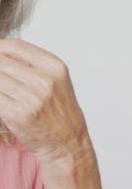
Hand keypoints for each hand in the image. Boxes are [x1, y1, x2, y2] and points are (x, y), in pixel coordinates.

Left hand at [0, 39, 90, 162]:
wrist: (68, 142)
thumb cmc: (60, 113)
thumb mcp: (57, 81)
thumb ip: (33, 65)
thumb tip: (2, 55)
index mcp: (55, 68)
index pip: (16, 46)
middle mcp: (45, 80)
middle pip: (1, 61)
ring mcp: (31, 97)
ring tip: (1, 89)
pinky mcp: (17, 114)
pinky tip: (1, 100)